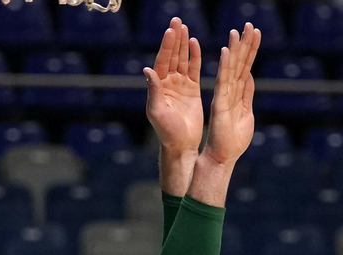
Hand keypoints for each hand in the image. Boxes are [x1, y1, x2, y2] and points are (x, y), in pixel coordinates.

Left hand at [143, 18, 203, 155]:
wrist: (181, 144)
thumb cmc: (167, 131)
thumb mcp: (157, 111)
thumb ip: (153, 90)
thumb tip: (147, 69)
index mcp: (158, 85)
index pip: (162, 60)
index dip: (166, 45)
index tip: (171, 31)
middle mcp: (168, 82)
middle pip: (172, 55)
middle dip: (174, 38)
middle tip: (177, 20)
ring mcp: (180, 85)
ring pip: (182, 59)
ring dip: (183, 43)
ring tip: (184, 27)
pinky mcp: (192, 90)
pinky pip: (194, 69)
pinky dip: (194, 57)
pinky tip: (195, 43)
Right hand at [202, 23, 260, 165]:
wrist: (222, 156)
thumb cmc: (234, 139)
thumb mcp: (246, 113)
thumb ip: (247, 95)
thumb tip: (250, 76)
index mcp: (238, 92)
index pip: (246, 66)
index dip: (250, 50)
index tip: (255, 32)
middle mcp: (230, 90)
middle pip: (239, 63)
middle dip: (245, 44)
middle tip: (249, 24)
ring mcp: (224, 95)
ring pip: (231, 68)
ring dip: (234, 49)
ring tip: (237, 31)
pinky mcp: (220, 103)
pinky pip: (223, 81)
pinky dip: (225, 66)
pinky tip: (227, 51)